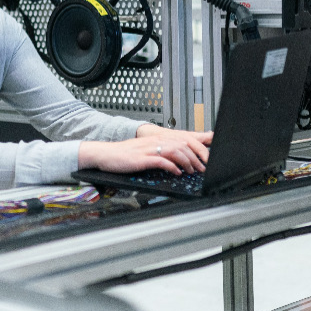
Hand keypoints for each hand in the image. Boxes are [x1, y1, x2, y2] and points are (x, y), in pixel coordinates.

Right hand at [79, 126, 211, 175]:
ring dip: (187, 162)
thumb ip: (161, 152)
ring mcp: (148, 149)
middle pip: (182, 144)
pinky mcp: (142, 159)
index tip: (205, 159)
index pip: (183, 139)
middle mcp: (154, 141)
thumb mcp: (145, 150)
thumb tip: (177, 160)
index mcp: (157, 138)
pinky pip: (161, 161)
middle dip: (196, 157)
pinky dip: (172, 167)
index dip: (197, 148)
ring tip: (192, 171)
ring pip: (175, 151)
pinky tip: (177, 172)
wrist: (105, 154)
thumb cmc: (124, 154)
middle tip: (202, 168)